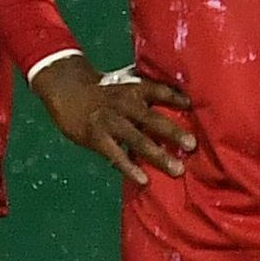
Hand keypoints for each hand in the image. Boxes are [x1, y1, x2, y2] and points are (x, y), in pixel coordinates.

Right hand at [27, 53, 195, 181]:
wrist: (66, 88)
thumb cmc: (102, 87)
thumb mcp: (125, 80)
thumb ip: (147, 88)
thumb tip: (180, 95)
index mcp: (134, 88)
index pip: (160, 91)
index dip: (177, 99)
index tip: (193, 108)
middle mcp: (125, 104)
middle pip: (152, 119)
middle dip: (173, 132)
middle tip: (192, 145)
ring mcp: (110, 121)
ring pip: (137, 140)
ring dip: (158, 155)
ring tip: (177, 170)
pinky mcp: (96, 137)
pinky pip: (116, 155)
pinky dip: (130, 168)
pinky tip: (143, 180)